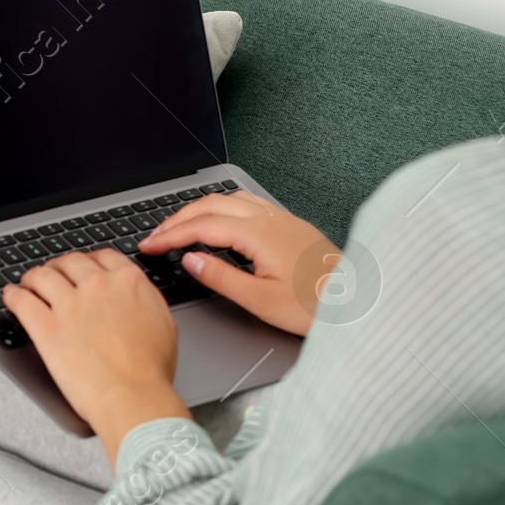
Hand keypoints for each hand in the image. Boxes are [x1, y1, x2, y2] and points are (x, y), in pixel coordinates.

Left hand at [2, 250, 188, 459]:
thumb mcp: (163, 324)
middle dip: (60, 266)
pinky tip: (12, 296)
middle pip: (70, 262)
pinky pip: (21, 300)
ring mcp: (70, 305)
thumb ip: (145, 301)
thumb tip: (137, 296)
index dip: (88, 260)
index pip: (102, 256)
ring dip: (33, 277)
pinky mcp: (46, 327)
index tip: (83, 267)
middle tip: (55, 274)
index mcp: (129, 282)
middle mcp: (98, 287)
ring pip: (42, 276)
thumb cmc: (150, 372)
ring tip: (29, 283)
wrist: (133, 397)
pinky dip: (13, 295)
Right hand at [140, 192, 341, 336]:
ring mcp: (281, 218)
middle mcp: (269, 219)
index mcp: (258, 235)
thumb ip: (221, 277)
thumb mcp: (260, 300)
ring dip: (200, 209)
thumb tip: (191, 260)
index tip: (149, 245)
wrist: (355, 301)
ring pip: (230, 198)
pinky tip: (219, 221)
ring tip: (181, 227)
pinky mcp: (289, 224)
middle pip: (211, 204)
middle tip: (156, 236)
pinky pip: (248, 203)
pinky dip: (223, 208)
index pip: (201, 226)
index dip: (170, 235)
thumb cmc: (314, 306)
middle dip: (178, 218)